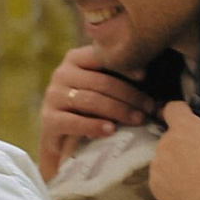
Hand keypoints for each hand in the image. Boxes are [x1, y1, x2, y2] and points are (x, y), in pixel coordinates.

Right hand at [40, 45, 153, 180]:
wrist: (62, 143)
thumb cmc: (91, 110)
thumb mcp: (103, 89)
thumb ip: (119, 77)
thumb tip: (150, 76)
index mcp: (75, 59)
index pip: (101, 57)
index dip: (124, 65)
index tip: (145, 76)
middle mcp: (61, 74)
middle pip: (101, 82)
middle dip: (129, 95)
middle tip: (150, 108)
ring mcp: (53, 97)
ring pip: (91, 100)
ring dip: (118, 110)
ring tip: (138, 120)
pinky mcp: (48, 120)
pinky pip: (74, 121)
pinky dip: (94, 126)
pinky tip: (111, 130)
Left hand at [148, 69, 199, 199]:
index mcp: (183, 125)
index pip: (174, 108)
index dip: (185, 112)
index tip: (197, 121)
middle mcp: (165, 143)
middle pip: (172, 136)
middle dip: (185, 141)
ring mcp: (158, 167)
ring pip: (166, 159)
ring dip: (178, 162)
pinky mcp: (156, 189)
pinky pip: (162, 181)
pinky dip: (172, 184)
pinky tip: (190, 190)